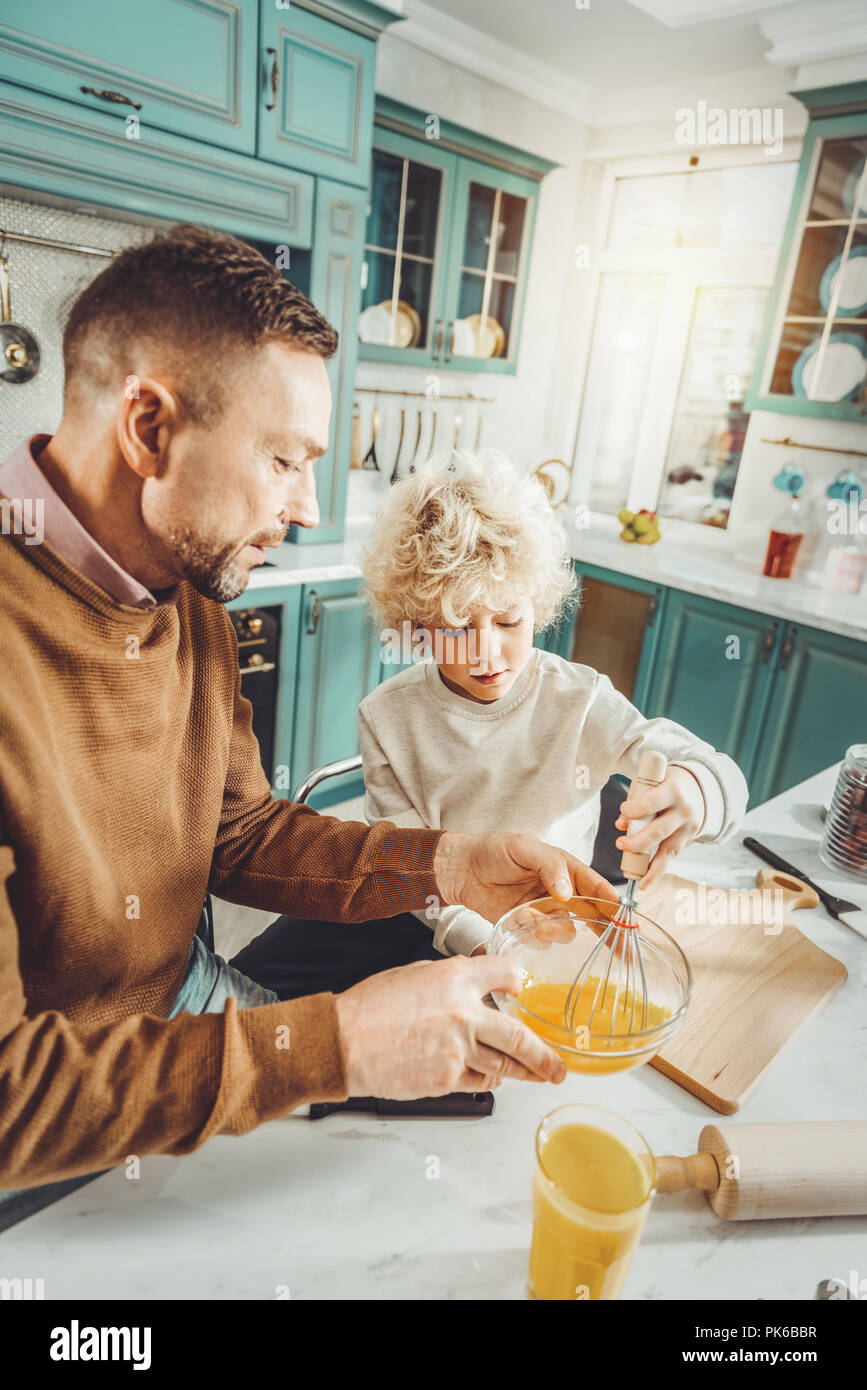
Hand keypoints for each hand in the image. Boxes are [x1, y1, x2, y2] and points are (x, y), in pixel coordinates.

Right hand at [334, 954, 567, 1097]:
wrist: (342, 1042)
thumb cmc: (369, 1008)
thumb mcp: (413, 975)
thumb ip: (449, 980)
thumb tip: (471, 987)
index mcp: (455, 979)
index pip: (505, 974)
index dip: (517, 981)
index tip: (523, 989)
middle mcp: (463, 1014)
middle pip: (519, 1037)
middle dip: (544, 1057)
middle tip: (558, 1067)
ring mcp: (457, 1051)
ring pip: (503, 1067)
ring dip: (522, 1073)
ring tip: (535, 1077)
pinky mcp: (446, 1080)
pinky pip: (477, 1083)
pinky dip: (486, 1080)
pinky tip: (488, 1078)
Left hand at [432, 831, 617, 924]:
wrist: (464, 870)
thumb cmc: (495, 852)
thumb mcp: (524, 848)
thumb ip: (548, 866)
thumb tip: (567, 892)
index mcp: (569, 871)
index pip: (599, 889)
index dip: (615, 906)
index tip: (628, 921)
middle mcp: (564, 895)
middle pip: (595, 917)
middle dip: (610, 934)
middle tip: (624, 951)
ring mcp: (547, 913)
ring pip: (566, 933)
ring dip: (552, 929)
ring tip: (528, 915)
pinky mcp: (529, 929)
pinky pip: (541, 941)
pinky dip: (531, 934)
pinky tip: (515, 917)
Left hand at [615, 765, 704, 888]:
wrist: (697, 789)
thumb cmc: (666, 783)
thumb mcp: (650, 782)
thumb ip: (634, 800)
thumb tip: (620, 824)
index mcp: (674, 791)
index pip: (651, 803)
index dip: (634, 810)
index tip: (624, 810)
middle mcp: (684, 811)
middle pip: (658, 831)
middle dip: (637, 841)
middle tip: (620, 844)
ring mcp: (688, 827)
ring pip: (666, 850)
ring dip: (648, 865)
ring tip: (634, 876)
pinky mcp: (688, 839)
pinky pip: (670, 856)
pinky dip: (657, 870)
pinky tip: (646, 882)